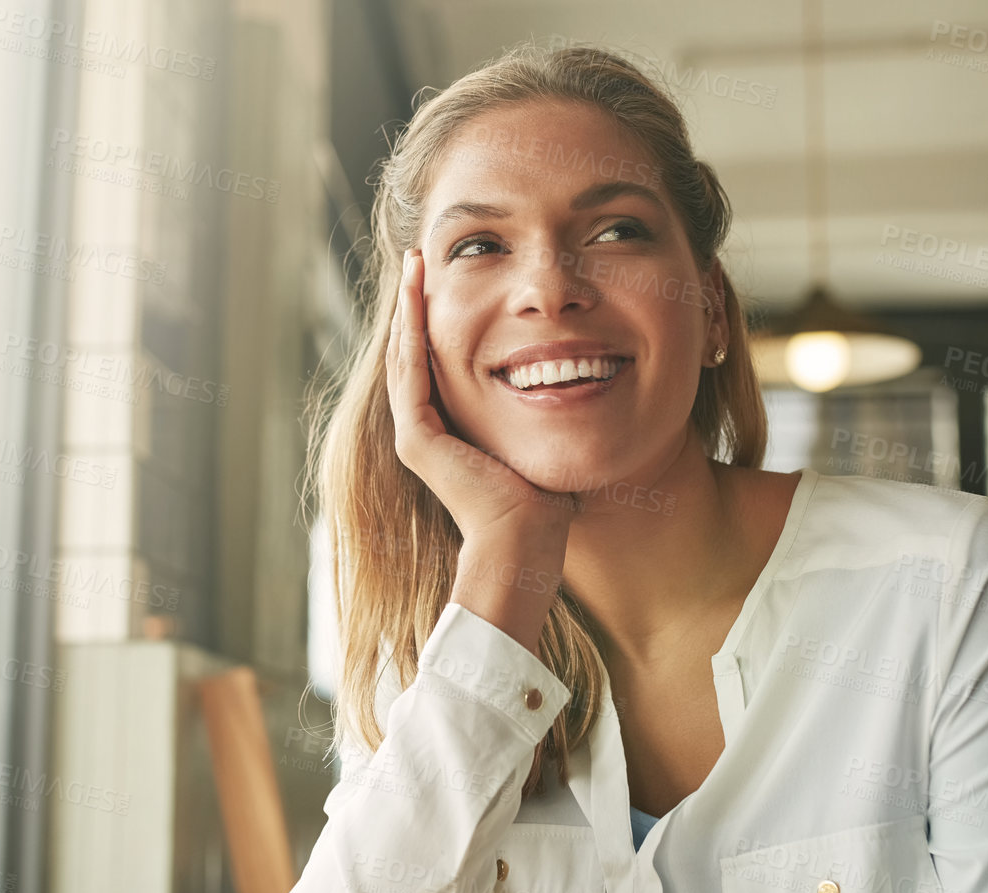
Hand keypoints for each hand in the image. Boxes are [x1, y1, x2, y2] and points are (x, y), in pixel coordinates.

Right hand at [387, 249, 575, 647]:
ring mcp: (417, 434)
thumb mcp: (545, 434)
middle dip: (420, 300)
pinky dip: (413, 336)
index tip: (451, 272)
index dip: (442, 314)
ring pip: (407, 355)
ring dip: (410, 307)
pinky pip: (412, 375)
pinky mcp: (418, 440)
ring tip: (416, 263)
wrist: (525, 542)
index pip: (439, 358)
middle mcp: (426, 429)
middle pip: (416, 350)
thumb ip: (548, 405)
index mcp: (452, 428)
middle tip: (422, 255)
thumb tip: (581, 376)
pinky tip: (416, 300)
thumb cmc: (546, 501)